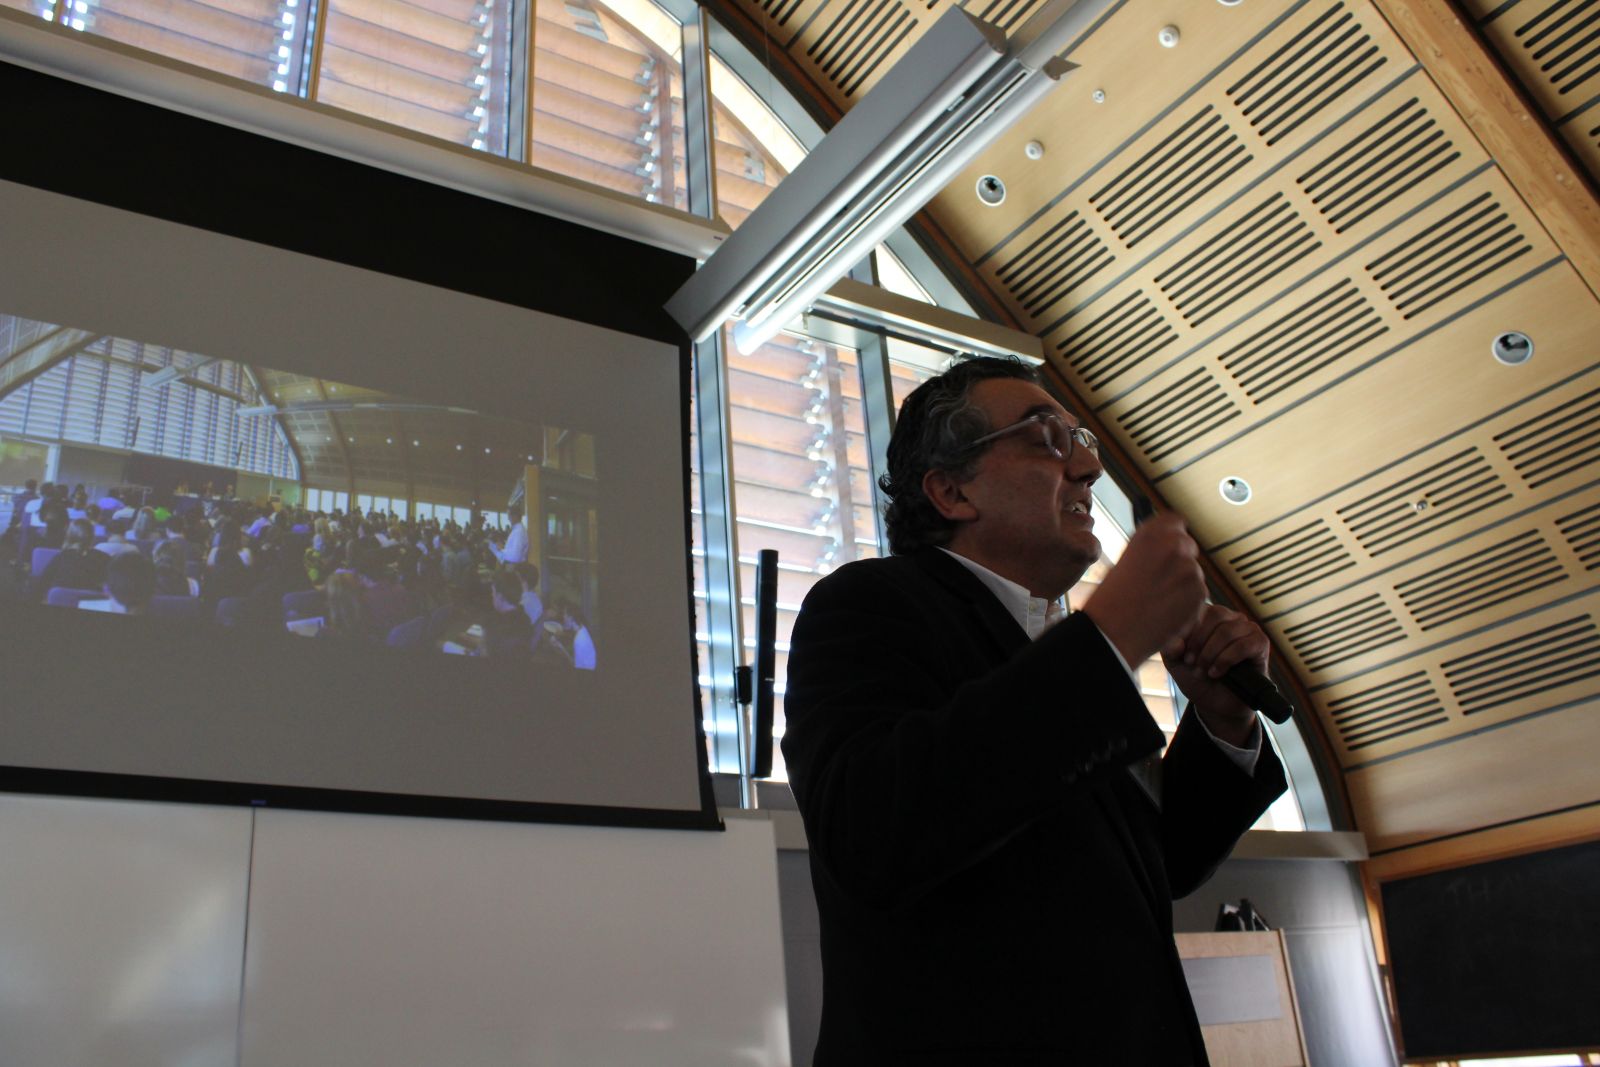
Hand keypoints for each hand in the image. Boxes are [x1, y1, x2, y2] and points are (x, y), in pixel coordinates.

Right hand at [1081, 511, 1206, 665]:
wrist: (1115, 631)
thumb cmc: (1112, 600)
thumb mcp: (1125, 560)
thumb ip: (1150, 550)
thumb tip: (1164, 550)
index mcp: (1152, 533)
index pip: (1175, 521)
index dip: (1171, 535)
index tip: (1167, 547)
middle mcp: (1174, 545)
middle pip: (1188, 546)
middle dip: (1178, 561)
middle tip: (1160, 580)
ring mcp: (1190, 569)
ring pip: (1193, 572)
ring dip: (1183, 584)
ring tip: (1159, 600)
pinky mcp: (1200, 593)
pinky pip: (1199, 594)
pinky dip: (1188, 603)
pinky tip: (1167, 611)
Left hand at [1162, 604, 1268, 745]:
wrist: (1216, 703)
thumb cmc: (1196, 676)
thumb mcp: (1175, 661)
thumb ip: (1170, 648)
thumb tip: (1176, 642)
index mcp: (1208, 614)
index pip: (1198, 607)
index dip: (1187, 631)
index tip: (1181, 654)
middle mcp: (1229, 616)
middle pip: (1215, 615)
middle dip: (1199, 642)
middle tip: (1191, 663)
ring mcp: (1247, 628)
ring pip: (1228, 631)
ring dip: (1211, 654)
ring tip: (1203, 671)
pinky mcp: (1260, 643)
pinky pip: (1244, 645)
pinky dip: (1226, 660)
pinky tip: (1217, 672)